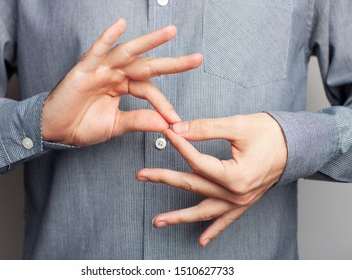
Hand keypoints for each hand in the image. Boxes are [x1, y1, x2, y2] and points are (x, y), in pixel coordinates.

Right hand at [42, 18, 201, 145]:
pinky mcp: (84, 70)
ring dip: (149, 42)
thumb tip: (165, 123)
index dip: (163, 103)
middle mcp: (115, 74)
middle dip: (172, 63)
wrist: (56, 131)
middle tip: (197, 59)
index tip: (174, 119)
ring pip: (128, 52)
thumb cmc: (83, 125)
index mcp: (122, 87)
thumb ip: (139, 121)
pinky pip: (97, 51)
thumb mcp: (117, 125)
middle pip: (147, 65)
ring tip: (170, 32)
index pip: (149, 89)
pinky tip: (121, 24)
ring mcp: (100, 70)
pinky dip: (107, 38)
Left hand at [137, 113, 286, 246]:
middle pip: (193, 186)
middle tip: (141, 175)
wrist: (297, 145)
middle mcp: (237, 194)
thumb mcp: (237, 126)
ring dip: (180, 216)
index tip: (166, 133)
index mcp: (235, 175)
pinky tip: (202, 240)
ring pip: (204, 211)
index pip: (197, 162)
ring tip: (158, 221)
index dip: (179, 146)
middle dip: (164, 179)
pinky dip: (213, 230)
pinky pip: (226, 220)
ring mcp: (240, 201)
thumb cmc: (271, 134)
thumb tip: (177, 129)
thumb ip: (204, 128)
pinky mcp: (244, 202)